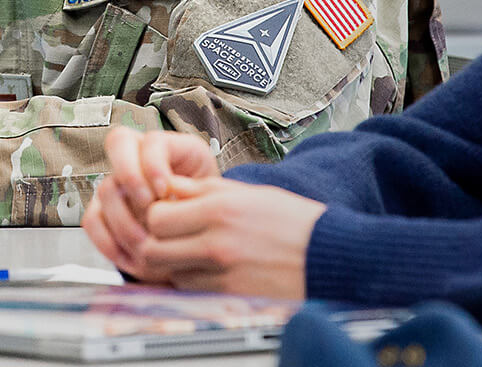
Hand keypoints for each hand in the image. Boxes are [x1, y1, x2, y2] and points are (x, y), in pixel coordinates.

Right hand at [83, 129, 219, 280]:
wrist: (201, 237)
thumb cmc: (207, 212)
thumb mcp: (211, 196)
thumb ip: (191, 192)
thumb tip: (168, 204)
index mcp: (169, 148)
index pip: (149, 139)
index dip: (152, 164)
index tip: (166, 189)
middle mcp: (138, 158)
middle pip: (117, 143)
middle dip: (131, 178)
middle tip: (149, 206)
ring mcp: (119, 184)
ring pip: (104, 189)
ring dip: (124, 218)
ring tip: (146, 241)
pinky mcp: (105, 212)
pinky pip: (92, 220)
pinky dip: (108, 239)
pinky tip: (129, 255)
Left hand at [132, 176, 323, 298]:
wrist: (328, 254)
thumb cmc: (292, 220)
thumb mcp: (247, 192)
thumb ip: (203, 190)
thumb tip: (169, 186)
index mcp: (219, 210)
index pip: (156, 216)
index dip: (155, 214)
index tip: (166, 212)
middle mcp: (216, 243)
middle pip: (153, 249)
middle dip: (155, 241)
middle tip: (168, 235)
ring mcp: (222, 273)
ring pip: (169, 273)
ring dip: (172, 263)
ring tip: (191, 251)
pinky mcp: (230, 296)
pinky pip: (192, 290)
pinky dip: (191, 281)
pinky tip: (207, 268)